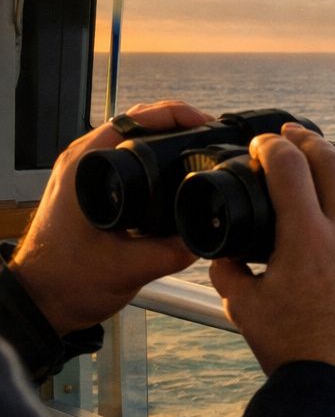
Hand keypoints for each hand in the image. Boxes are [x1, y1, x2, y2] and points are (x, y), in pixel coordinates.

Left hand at [8, 100, 211, 333]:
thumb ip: (174, 252)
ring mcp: (82, 174)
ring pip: (130, 141)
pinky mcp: (88, 189)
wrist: (42, 300)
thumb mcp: (130, 268)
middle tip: (211, 135)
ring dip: (164, 141)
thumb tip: (209, 234)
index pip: (136, 120)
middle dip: (178, 125)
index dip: (178, 116)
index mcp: (85, 167)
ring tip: (197, 150)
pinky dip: (152, 160)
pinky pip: (124, 161)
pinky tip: (173, 175)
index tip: (206, 125)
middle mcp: (80, 162)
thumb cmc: (66, 282)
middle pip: (137, 124)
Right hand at [208, 124, 334, 401]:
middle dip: (311, 142)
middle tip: (297, 137)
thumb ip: (228, 274)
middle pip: (334, 166)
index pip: (288, 168)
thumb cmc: (291, 350)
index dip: (271, 146)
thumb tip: (222, 257)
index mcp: (305, 236)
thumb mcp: (245, 309)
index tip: (262, 145)